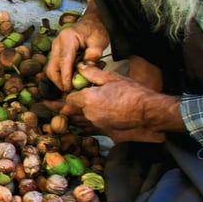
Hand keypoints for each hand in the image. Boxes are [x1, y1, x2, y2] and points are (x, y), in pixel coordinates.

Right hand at [46, 7, 109, 91]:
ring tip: (72, 86)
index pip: (63, 62)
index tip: (70, 89)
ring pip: (51, 69)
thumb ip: (93, 55)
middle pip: (51, 68)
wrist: (93, 21)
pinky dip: (61, 75)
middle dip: (58, 82)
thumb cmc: (96, 29)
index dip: (65, 78)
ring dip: (59, 80)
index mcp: (67, 38)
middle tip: (70, 91)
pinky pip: (55, 67)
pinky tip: (72, 78)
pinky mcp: (57, 52)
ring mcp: (55, 47)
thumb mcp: (99, 41)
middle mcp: (57, 43)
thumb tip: (86, 69)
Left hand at [61, 63, 175, 143]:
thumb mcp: (112, 77)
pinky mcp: (105, 134)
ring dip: (73, 119)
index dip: (68, 96)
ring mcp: (97, 126)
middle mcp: (89, 115)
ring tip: (66, 115)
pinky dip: (85, 128)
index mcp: (88, 99)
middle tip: (53, 105)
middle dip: (65, 108)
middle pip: (71, 113)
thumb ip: (92, 73)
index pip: (69, 99)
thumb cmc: (132, 93)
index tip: (69, 94)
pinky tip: (83, 125)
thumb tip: (80, 67)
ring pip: (79, 123)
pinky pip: (89, 131)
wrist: (149, 112)